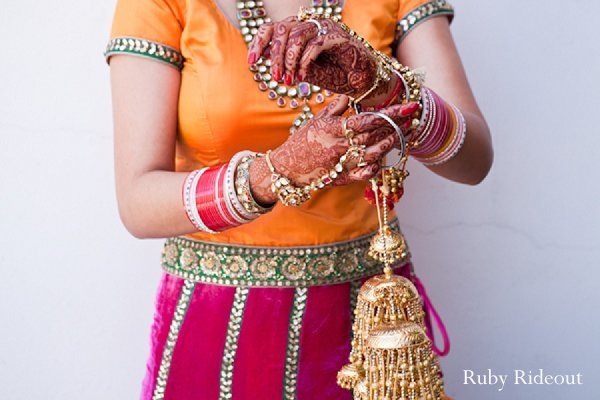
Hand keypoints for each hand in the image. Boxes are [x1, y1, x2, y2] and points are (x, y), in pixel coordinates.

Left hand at [248, 17, 377, 97]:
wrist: (361, 80)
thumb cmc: (333, 74)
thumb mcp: (303, 70)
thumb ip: (286, 62)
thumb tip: (261, 57)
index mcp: (300, 29)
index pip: (272, 28)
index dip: (259, 42)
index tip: (251, 61)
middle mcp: (311, 23)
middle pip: (282, 30)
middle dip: (275, 56)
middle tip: (275, 77)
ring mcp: (325, 27)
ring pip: (297, 35)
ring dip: (289, 61)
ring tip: (288, 80)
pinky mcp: (337, 35)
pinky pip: (315, 45)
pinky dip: (305, 62)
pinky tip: (303, 78)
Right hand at [248, 96, 419, 203]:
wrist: (287, 168)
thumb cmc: (302, 141)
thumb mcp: (317, 120)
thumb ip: (335, 108)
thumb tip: (349, 95)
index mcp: (335, 129)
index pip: (369, 118)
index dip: (392, 111)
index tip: (410, 104)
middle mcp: (342, 147)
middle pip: (376, 135)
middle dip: (397, 125)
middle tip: (412, 117)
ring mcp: (343, 164)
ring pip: (375, 153)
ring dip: (391, 143)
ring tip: (401, 134)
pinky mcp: (343, 178)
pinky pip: (365, 174)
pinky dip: (376, 167)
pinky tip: (382, 159)